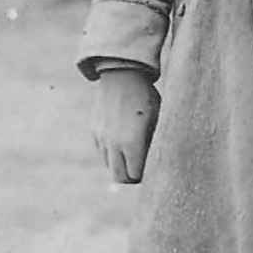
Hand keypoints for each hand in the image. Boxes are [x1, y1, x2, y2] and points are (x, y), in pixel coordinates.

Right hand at [93, 68, 160, 183]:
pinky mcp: (95, 131)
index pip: (135, 176)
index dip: (145, 176)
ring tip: (133, 153)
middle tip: (142, 168)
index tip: (152, 169)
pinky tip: (123, 140)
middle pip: (119, 177)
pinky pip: (102, 151)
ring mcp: (101, 138)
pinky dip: (112, 153)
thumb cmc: (147, 97)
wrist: (122, 74)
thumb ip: (154, 145)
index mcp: (132, 143)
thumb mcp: (158, 120)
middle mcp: (113, 144)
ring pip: (109, 166)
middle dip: (131, 177)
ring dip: (120, 165)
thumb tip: (156, 163)